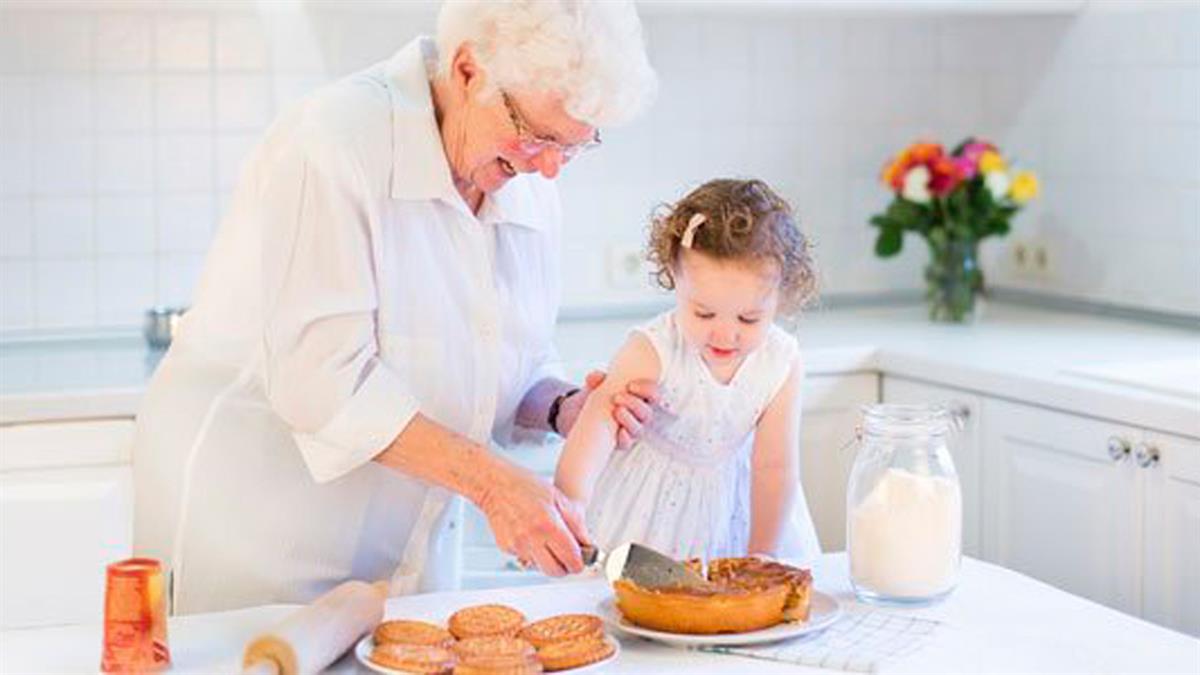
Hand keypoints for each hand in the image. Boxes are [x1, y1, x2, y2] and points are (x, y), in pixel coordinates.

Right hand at [474, 459, 590, 576]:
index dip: (580, 562)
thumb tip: (586, 542)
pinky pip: (526, 558)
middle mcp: (532, 538)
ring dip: (548, 560)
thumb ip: (576, 522)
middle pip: (555, 571)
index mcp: (548, 524)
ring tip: (548, 541)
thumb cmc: (524, 485)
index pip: (571, 558)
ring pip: (540, 567)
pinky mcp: (507, 548)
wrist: (494, 485)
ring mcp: (517, 545)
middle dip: (565, 567)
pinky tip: (532, 536)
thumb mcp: (558, 497)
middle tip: (568, 556)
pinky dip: (533, 552)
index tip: (581, 559)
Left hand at [556, 371, 657, 447]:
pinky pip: (627, 443)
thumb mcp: (596, 385)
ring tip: (616, 411)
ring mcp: (630, 430)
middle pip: (647, 413)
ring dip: (629, 420)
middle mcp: (638, 415)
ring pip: (638, 429)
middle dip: (634, 404)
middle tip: (617, 397)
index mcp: (639, 398)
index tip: (631, 386)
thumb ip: (596, 379)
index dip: (647, 390)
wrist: (578, 413)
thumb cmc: (596, 396)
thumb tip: (596, 377)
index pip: (653, 395)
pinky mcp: (620, 442)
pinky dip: (625, 438)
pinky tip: (619, 432)